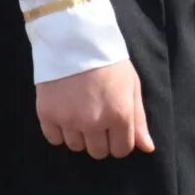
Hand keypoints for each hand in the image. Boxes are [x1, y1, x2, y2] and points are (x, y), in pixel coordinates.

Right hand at [34, 60, 153, 159]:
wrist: (77, 42)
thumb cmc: (110, 64)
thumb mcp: (132, 87)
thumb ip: (139, 121)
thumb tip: (147, 148)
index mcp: (119, 115)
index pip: (121, 150)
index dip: (120, 141)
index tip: (115, 128)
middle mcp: (94, 122)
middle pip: (98, 152)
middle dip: (101, 139)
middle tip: (98, 117)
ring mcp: (68, 120)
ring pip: (76, 146)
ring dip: (80, 135)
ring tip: (81, 111)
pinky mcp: (47, 115)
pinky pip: (54, 139)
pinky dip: (60, 131)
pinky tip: (66, 112)